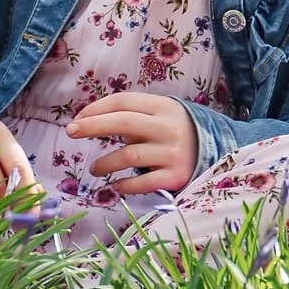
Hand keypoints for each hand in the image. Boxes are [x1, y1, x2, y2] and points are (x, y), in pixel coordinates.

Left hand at [67, 91, 198, 193]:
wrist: (217, 152)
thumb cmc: (178, 131)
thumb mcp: (162, 115)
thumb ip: (135, 116)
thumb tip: (94, 123)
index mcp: (163, 106)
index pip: (123, 102)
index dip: (96, 109)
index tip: (77, 118)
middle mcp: (168, 127)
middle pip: (123, 123)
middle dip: (92, 126)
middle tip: (71, 132)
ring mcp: (173, 153)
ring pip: (129, 156)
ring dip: (105, 163)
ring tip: (94, 168)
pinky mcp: (176, 176)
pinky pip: (143, 183)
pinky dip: (125, 186)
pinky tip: (115, 186)